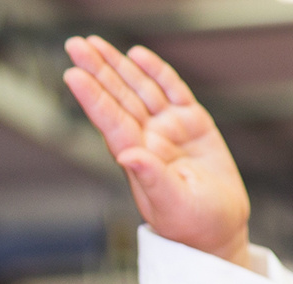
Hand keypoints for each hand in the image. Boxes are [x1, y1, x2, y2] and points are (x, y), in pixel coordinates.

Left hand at [64, 37, 250, 267]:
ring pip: (140, 89)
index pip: (111, 121)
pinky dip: (157, 72)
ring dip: (119, 66)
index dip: (92, 98)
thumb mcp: (173, 205)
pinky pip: (172, 91)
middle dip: (98, 71)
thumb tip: (127, 156)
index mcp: (139, 158)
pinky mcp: (193, 123)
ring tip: (95, 44)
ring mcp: (170, 129)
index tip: (73, 75)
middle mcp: (149, 139)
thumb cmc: (193, 226)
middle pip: (119, 98)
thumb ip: (152, 179)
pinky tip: (139, 56)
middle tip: (75, 46)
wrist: (219, 231)